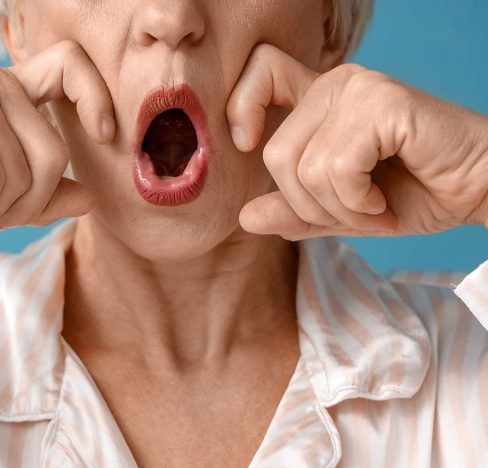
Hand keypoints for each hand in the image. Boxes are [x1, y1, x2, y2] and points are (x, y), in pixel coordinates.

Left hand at [227, 44, 487, 239]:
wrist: (476, 193)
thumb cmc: (411, 193)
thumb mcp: (338, 212)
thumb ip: (293, 212)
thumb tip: (244, 217)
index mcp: (317, 101)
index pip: (261, 71)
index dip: (241, 106)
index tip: (246, 142)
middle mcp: (334, 85)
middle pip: (274, 155)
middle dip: (310, 205)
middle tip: (352, 212)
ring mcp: (358, 89)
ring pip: (305, 168)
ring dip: (339, 209)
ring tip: (373, 208)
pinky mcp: (382, 103)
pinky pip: (337, 169)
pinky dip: (358, 203)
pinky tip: (382, 204)